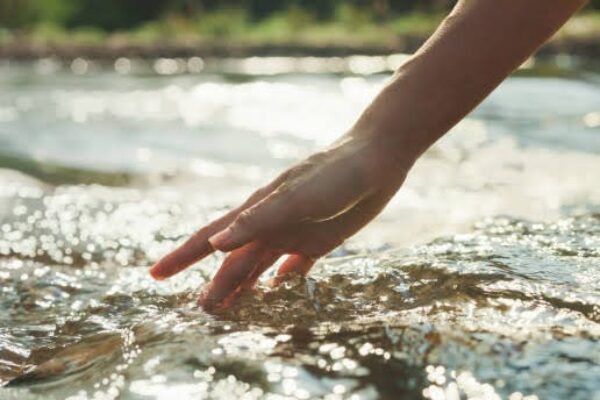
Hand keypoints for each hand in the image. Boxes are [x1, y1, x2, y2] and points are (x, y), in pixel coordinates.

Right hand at [150, 132, 409, 309]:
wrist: (375, 160)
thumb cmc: (334, 174)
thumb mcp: (296, 197)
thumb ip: (257, 220)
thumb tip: (214, 246)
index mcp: (257, 213)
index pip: (210, 239)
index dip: (182, 257)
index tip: (155, 275)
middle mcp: (269, 226)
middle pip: (234, 262)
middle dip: (215, 286)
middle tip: (201, 314)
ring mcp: (292, 234)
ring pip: (259, 268)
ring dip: (243, 289)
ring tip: (229, 311)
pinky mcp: (317, 241)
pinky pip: (293, 269)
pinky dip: (282, 283)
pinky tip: (276, 293)